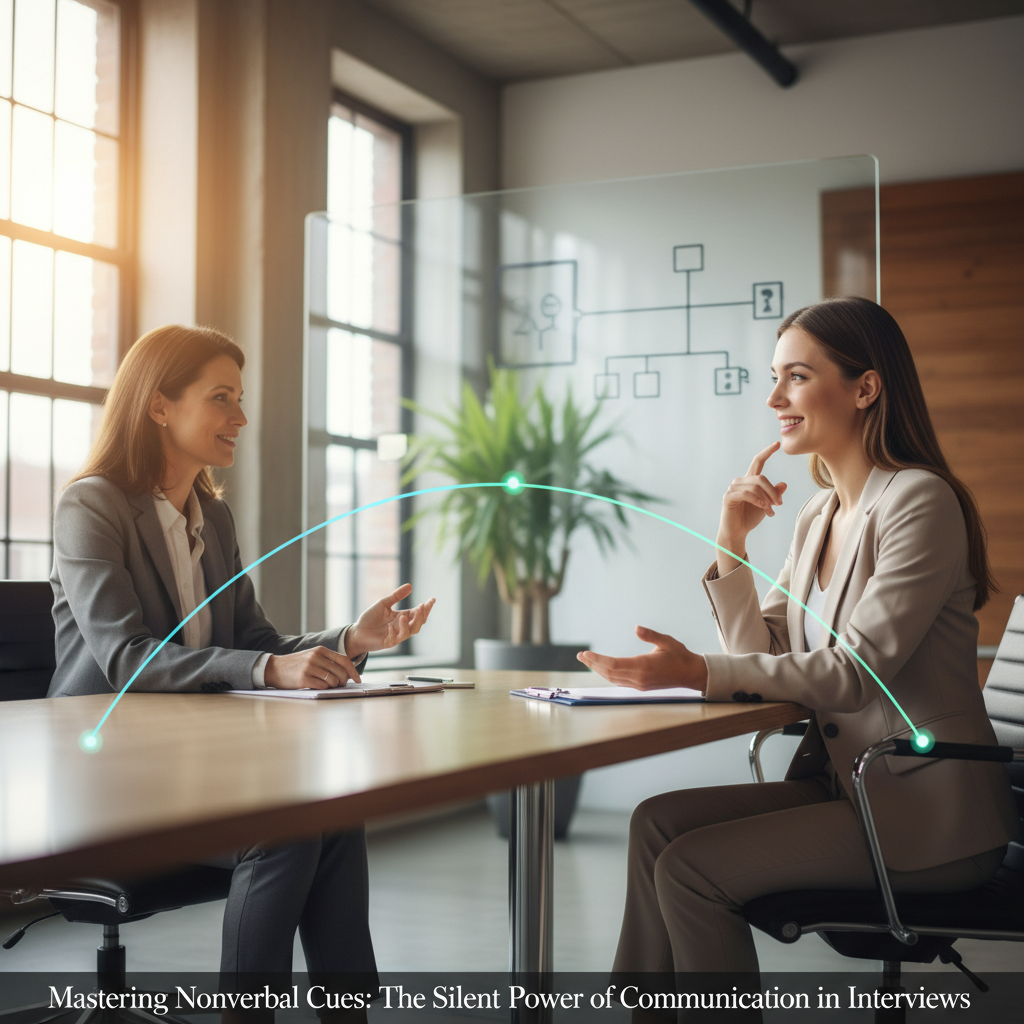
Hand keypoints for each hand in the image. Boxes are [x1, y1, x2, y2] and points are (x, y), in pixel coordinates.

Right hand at [264, 647, 362, 688]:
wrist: (273, 668)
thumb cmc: (296, 665)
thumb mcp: (312, 657)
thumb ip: (327, 661)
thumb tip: (347, 674)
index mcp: (320, 650)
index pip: (344, 660)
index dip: (353, 671)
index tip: (358, 679)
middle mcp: (316, 657)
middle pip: (341, 672)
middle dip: (343, 682)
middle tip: (338, 685)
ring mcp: (310, 667)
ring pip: (333, 681)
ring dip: (332, 686)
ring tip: (324, 685)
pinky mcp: (304, 678)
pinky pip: (322, 686)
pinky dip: (323, 689)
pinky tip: (316, 686)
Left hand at [344, 583, 435, 657]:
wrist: (357, 632)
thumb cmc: (370, 618)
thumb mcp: (383, 604)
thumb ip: (396, 596)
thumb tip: (410, 586)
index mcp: (402, 617)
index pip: (418, 612)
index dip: (426, 607)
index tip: (432, 599)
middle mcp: (402, 627)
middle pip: (418, 623)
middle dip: (422, 615)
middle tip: (423, 606)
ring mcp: (397, 636)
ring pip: (410, 632)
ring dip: (410, 624)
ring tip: (405, 615)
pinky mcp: (389, 642)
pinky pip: (396, 638)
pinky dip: (395, 632)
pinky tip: (390, 626)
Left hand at [575, 626, 708, 691]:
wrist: (691, 674)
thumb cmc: (679, 655)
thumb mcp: (667, 641)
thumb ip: (651, 635)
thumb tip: (636, 628)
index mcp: (643, 666)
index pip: (613, 665)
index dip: (597, 660)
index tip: (585, 654)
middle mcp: (639, 678)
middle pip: (609, 673)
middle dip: (593, 664)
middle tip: (581, 656)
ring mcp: (639, 684)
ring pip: (613, 679)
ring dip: (599, 670)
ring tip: (588, 661)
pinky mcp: (641, 686)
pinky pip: (619, 682)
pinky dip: (608, 675)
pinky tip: (602, 669)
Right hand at [717, 442, 786, 573]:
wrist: (737, 532)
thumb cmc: (750, 518)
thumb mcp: (767, 505)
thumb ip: (774, 494)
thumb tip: (783, 484)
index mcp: (749, 481)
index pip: (757, 462)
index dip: (767, 452)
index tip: (777, 444)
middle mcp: (740, 481)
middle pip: (761, 478)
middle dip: (773, 491)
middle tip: (780, 504)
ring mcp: (732, 488)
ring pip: (755, 486)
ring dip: (767, 499)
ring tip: (771, 512)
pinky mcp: (728, 497)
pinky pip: (747, 494)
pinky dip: (758, 501)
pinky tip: (763, 508)